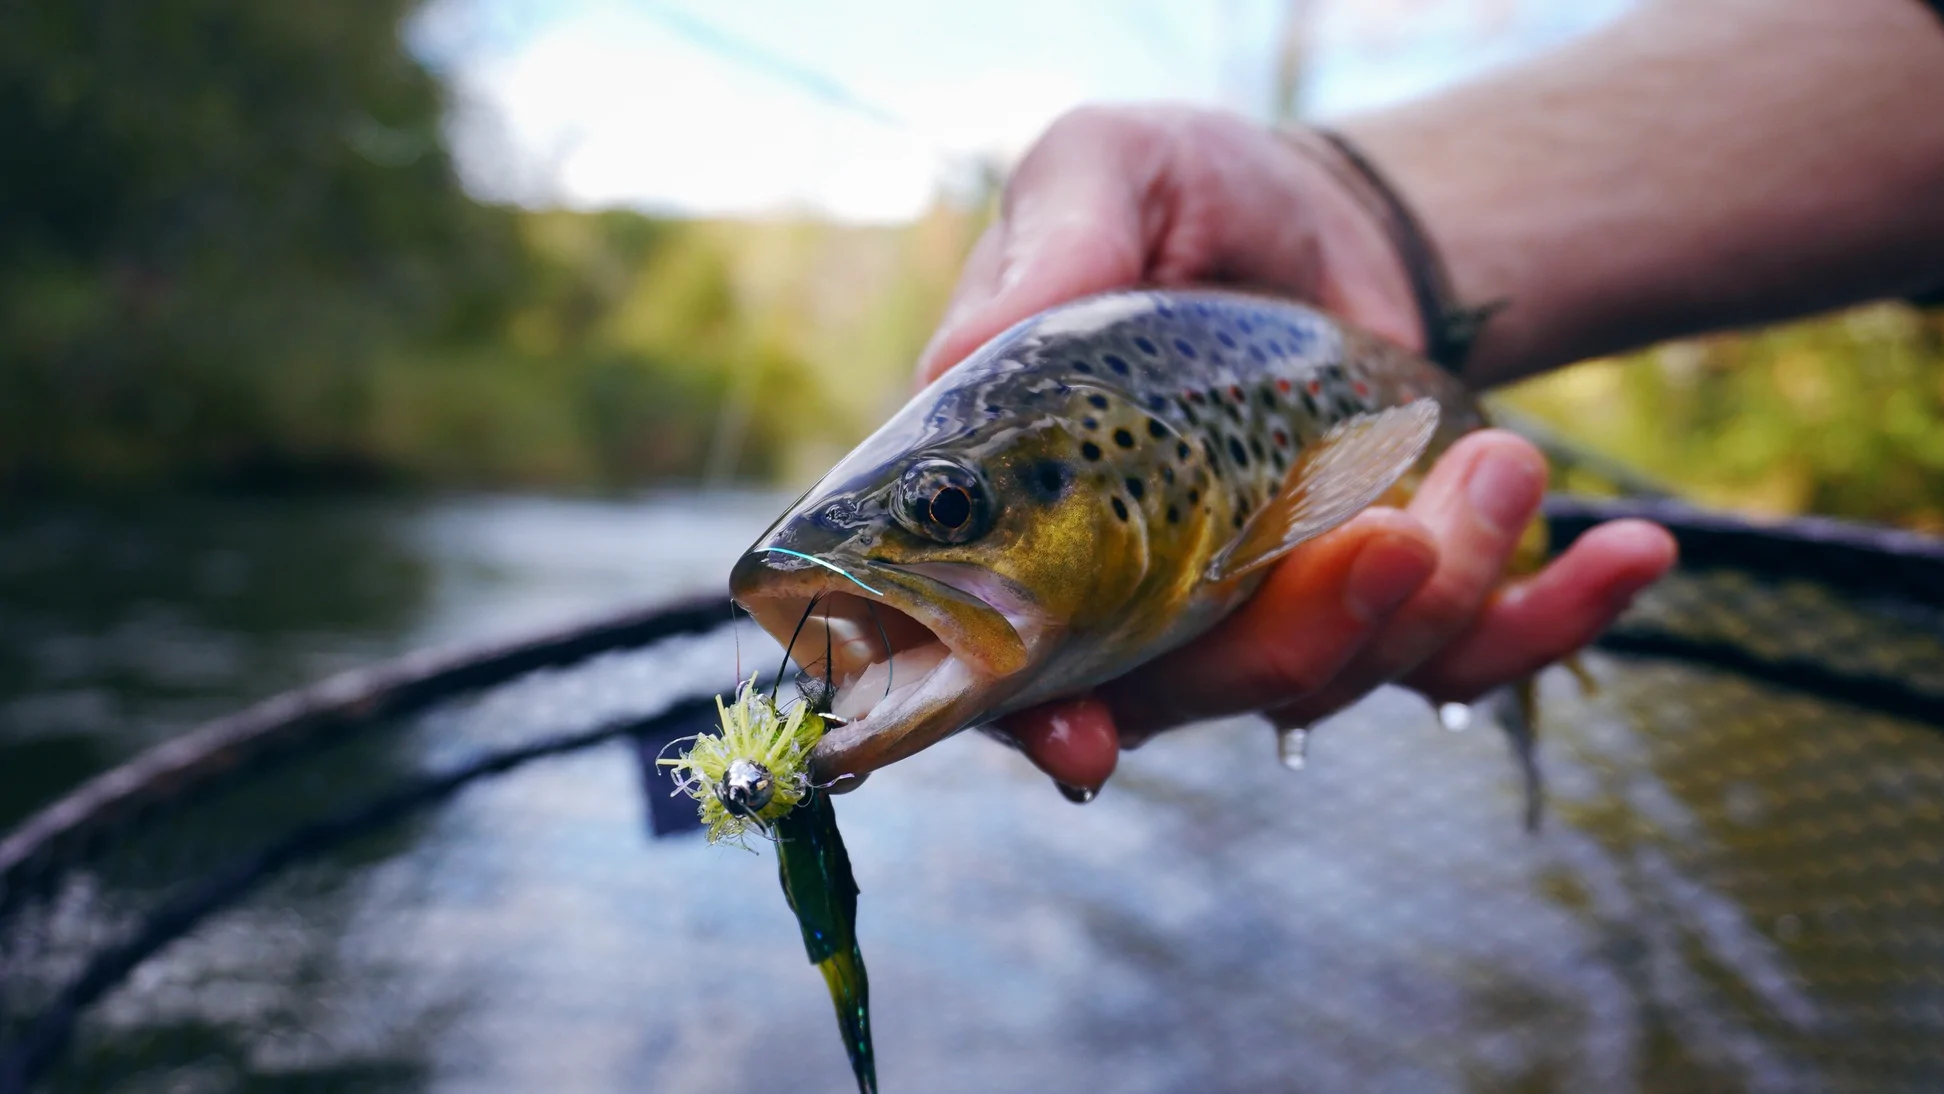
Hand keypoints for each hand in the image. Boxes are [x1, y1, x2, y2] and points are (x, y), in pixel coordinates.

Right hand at [920, 104, 1676, 794]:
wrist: (1323, 212)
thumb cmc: (1185, 193)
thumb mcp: (1106, 173)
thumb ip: (1054, 250)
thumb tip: (971, 348)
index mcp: (1041, 520)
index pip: (1015, 654)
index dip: (1040, 716)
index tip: (1088, 738)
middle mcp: (1147, 594)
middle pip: (1208, 686)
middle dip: (1308, 633)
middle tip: (1395, 528)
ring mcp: (1276, 609)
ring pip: (1350, 674)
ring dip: (1445, 588)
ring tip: (1504, 459)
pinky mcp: (1392, 604)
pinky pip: (1472, 657)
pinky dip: (1557, 620)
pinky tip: (1629, 554)